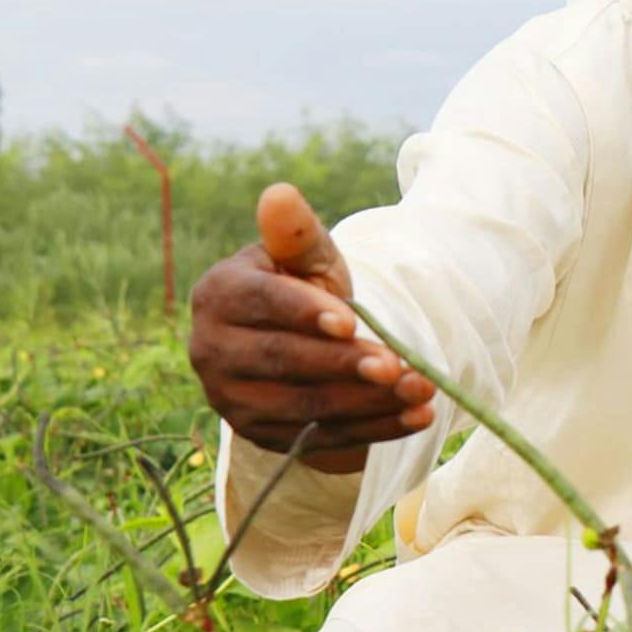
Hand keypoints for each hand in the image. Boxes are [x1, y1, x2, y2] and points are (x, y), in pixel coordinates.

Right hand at [187, 183, 435, 473]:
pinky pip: (320, 437)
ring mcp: (232, 399)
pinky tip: (417, 417)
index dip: (305, 313)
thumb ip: (296, 232)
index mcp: (218, 294)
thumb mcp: (304, 256)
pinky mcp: (260, 434)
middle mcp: (211, 350)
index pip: (261, 304)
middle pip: (283, 360)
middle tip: (397, 365)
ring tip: (420, 390)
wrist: (295, 338)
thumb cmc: (300, 284)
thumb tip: (280, 194)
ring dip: (368, 402)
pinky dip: (374, 430)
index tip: (352, 321)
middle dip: (345, 365)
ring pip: (304, 406)